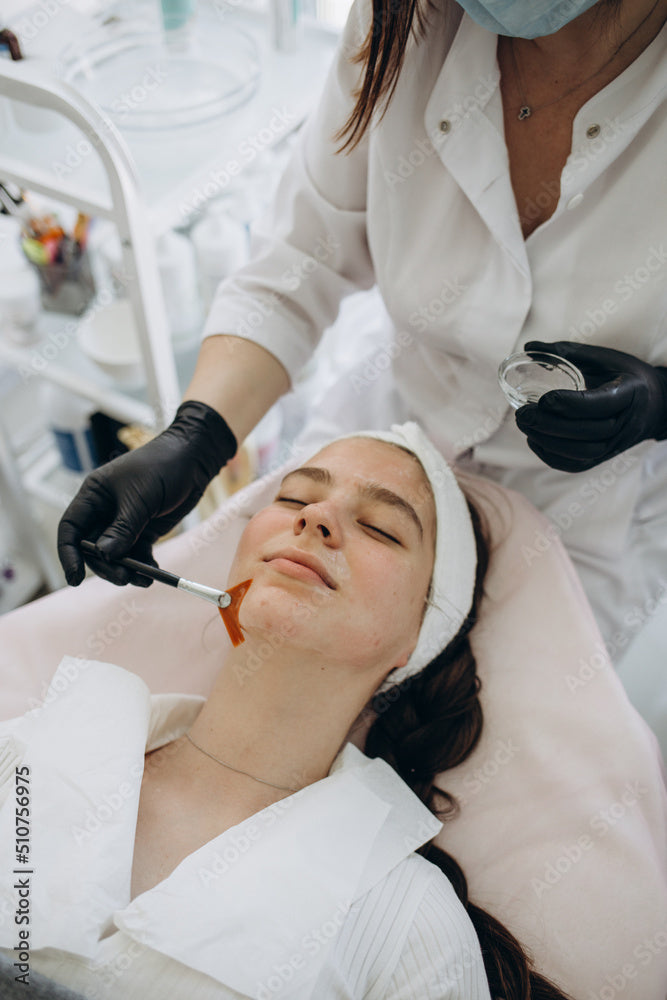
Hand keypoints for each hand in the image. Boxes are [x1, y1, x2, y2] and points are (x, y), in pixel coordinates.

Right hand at [57, 401, 236, 585]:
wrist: (194, 459)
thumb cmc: (162, 466)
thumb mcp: (140, 497)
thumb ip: (123, 528)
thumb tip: (105, 555)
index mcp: (93, 496)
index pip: (71, 529)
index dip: (69, 554)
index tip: (75, 578)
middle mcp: (105, 511)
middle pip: (93, 548)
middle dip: (105, 565)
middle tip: (124, 576)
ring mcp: (125, 522)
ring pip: (115, 555)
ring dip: (126, 569)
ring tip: (144, 579)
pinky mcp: (145, 530)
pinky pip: (137, 554)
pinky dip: (143, 565)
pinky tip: (154, 573)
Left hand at [514, 341, 666, 472]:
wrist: (655, 405)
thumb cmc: (626, 375)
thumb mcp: (605, 358)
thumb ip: (568, 352)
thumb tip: (528, 346)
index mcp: (630, 393)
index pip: (599, 404)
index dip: (569, 404)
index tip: (543, 398)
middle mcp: (626, 424)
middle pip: (587, 432)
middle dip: (550, 425)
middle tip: (522, 414)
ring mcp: (616, 445)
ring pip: (581, 452)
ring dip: (548, 442)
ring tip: (524, 425)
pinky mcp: (605, 456)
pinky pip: (577, 465)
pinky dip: (552, 456)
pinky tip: (534, 440)